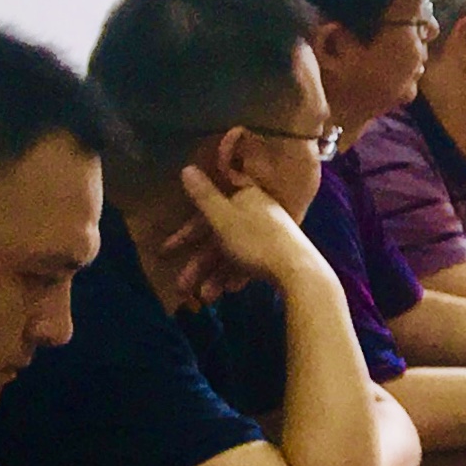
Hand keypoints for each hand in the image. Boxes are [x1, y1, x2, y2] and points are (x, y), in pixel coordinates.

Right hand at [176, 166, 330, 293]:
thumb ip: (204, 195)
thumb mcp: (223, 216)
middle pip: (218, 238)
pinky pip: (250, 262)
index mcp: (245, 198)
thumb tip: (187, 168)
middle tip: (180, 286)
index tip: (165, 250)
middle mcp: (256, 213)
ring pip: (233, 253)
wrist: (300, 269)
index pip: (206, 213)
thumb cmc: (256, 239)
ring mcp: (269, 234)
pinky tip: (228, 290)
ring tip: (204, 297)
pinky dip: (237, 274)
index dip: (185, 235)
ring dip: (214, 276)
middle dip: (198, 264)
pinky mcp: (278, 253)